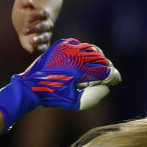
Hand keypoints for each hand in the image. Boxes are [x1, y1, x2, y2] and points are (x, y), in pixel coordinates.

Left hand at [0, 39, 119, 128]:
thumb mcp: (76, 102)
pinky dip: (85, 53)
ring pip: (91, 50)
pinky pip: (80, 46)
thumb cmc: (53, 96)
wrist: (31, 85)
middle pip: (100, 59)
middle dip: (105, 68)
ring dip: (96, 60)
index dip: (112, 76)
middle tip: (107, 76)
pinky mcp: (63, 43)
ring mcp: (69, 46)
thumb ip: (94, 96)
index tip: (115, 80)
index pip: (104, 70)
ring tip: (95, 70)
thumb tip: (106, 86)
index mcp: (79, 69)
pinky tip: (84, 63)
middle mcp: (75, 54)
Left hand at [12, 0, 53, 54]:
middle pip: (44, 26)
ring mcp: (45, 34)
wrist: (27, 20)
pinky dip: (40, 49)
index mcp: (43, 13)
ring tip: (30, 41)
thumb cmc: (25, 9)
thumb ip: (24, 0)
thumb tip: (28, 0)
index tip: (28, 17)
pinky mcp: (42, 43)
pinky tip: (33, 50)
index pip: (43, 13)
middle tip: (24, 30)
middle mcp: (47, 24)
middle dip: (35, 28)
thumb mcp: (21, 2)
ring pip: (45, 37)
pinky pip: (44, 47)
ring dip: (38, 40)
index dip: (36, 15)